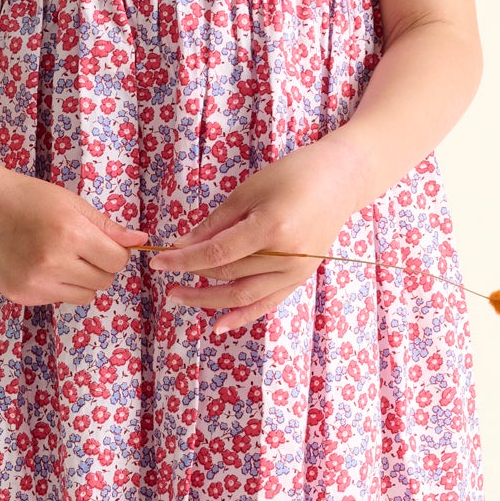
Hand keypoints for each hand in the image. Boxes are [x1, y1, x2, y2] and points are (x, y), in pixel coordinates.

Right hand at [0, 169, 148, 307]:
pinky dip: (58, 285)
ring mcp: (34, 284)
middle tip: (81, 247)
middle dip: (100, 266)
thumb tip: (140, 241)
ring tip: (61, 256)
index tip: (104, 242)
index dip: (116, 251)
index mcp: (69, 235)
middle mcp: (52, 264)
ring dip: (82, 280)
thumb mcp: (71, 203)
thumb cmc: (28, 197)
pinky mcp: (20, 295)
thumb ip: (107, 226)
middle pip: (103, 282)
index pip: (116, 261)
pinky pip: (58, 299)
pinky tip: (39, 263)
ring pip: (84, 296)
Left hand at [145, 139, 371, 335]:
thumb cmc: (293, 175)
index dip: (184, 260)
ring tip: (180, 298)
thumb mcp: (249, 190)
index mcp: (272, 228)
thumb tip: (183, 245)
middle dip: (192, 275)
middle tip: (165, 275)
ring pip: (243, 294)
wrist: (340, 181)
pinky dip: (242, 316)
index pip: (217, 253)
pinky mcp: (301, 278)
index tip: (159, 262)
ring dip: (208, 300)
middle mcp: (286, 256)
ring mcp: (296, 271)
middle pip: (228, 274)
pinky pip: (267, 303)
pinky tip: (218, 325)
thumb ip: (217, 222)